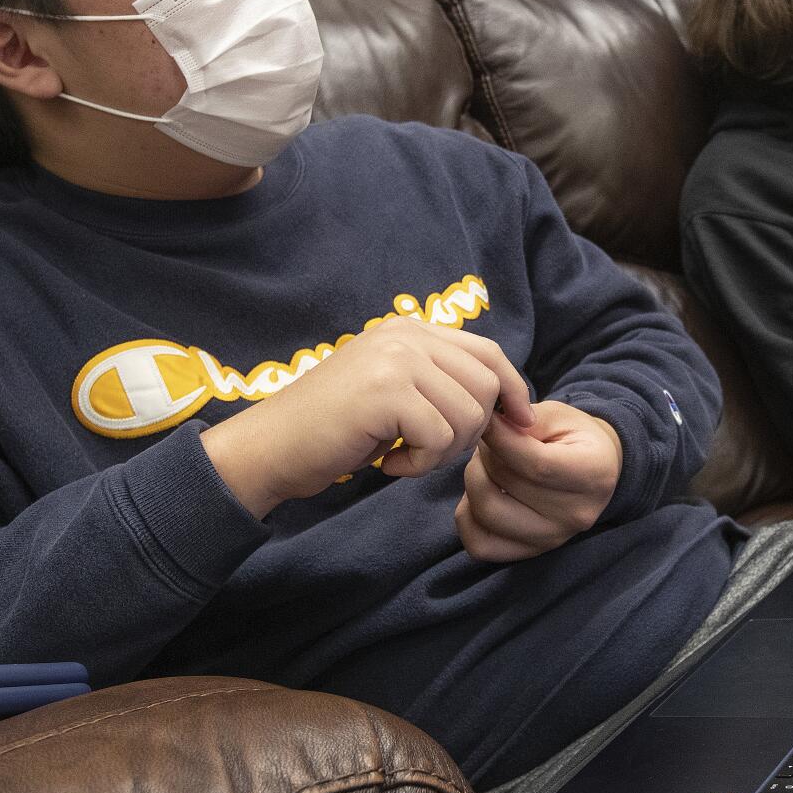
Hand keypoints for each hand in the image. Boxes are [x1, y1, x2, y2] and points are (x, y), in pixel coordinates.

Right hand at [202, 316, 533, 516]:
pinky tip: (389, 462)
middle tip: (428, 449)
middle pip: (486, 386)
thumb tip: (510, 401)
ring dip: (443, 451)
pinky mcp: (387, 392)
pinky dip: (420, 463)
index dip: (513, 390)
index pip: (488, 352)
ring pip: (468, 415)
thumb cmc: (333, 429)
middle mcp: (405, 335)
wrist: (271, 447)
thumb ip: (439, 381)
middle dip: (472, 430)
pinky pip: (441, 438)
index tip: (520, 423)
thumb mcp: (393, 391)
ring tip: (404, 453)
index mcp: (410, 329)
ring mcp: (395, 360)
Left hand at [454, 400, 622, 561]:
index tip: (488, 420)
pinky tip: (483, 491)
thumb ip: (524, 419)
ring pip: (486, 513)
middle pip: (505, 484)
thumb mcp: (558, 415)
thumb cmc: (573, 437)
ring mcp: (551, 539)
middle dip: (486, 453)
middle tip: (491, 438)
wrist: (593, 471)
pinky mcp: (527, 553)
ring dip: (474, 480)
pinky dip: (468, 513)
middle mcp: (575, 515)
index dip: (500, 439)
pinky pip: (478, 542)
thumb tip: (488, 426)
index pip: (535, 464)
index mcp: (592, 474)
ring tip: (486, 464)